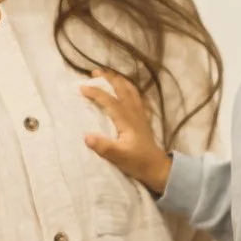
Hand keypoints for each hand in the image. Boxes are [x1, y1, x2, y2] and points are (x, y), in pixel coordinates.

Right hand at [81, 70, 171, 194]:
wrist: (158, 168)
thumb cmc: (138, 162)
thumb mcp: (119, 156)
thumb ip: (103, 146)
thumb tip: (86, 136)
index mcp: (127, 120)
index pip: (110, 101)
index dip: (96, 92)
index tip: (82, 87)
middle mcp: (134, 113)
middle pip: (122, 89)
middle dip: (108, 79)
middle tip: (95, 72)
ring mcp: (140, 115)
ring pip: (131, 91)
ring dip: (120, 81)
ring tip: (110, 75)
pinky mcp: (143, 119)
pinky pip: (137, 98)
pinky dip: (131, 89)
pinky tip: (128, 89)